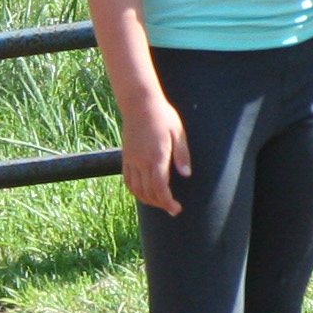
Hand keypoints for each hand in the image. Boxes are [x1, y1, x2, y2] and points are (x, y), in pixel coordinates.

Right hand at [119, 97, 189, 214]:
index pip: (160, 187)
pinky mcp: (126, 157)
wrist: (140, 104)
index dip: (167, 201)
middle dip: (161, 204)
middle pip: (148, 192)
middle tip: (173, 209)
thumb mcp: (179, 133)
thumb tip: (186, 175)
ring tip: (161, 203)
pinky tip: (144, 194)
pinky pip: (128, 180)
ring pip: (137, 189)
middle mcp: (142, 161)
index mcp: (157, 156)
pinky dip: (135, 191)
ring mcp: (132, 160)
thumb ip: (182, 155)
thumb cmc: (163, 116)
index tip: (176, 209)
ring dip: (148, 200)